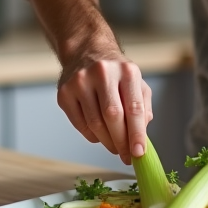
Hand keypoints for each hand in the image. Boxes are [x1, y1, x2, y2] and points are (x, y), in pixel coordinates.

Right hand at [56, 50, 152, 164]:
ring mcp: (80, 81)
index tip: (139, 153)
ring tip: (114, 146)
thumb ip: (143, 108)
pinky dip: (92, 136)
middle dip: (121, 142)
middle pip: (113, 117)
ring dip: (107, 142)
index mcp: (127, 71)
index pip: (134, 108)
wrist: (87, 51)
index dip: (137, 134)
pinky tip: (99, 135)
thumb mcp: (136, 83)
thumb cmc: (116, 72)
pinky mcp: (64, 92)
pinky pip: (80, 124)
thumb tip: (140, 137)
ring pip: (95, 124)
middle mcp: (103, 73)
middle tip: (126, 156)